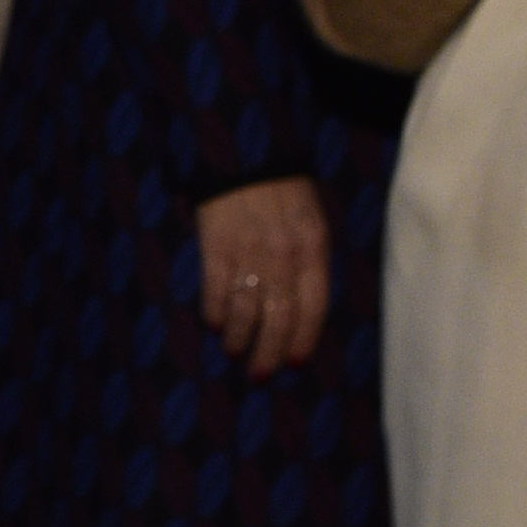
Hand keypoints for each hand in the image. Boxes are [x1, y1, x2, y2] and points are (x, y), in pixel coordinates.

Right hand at [194, 175, 327, 375]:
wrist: (245, 152)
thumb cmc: (283, 190)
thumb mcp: (312, 220)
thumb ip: (309, 261)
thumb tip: (300, 310)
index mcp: (313, 248)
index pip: (313, 307)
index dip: (303, 339)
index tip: (294, 362)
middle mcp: (283, 255)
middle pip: (278, 318)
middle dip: (268, 353)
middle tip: (259, 375)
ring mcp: (248, 251)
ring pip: (245, 311)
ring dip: (238, 339)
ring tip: (233, 351)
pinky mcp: (216, 246)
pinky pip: (216, 291)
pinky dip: (213, 313)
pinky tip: (213, 323)